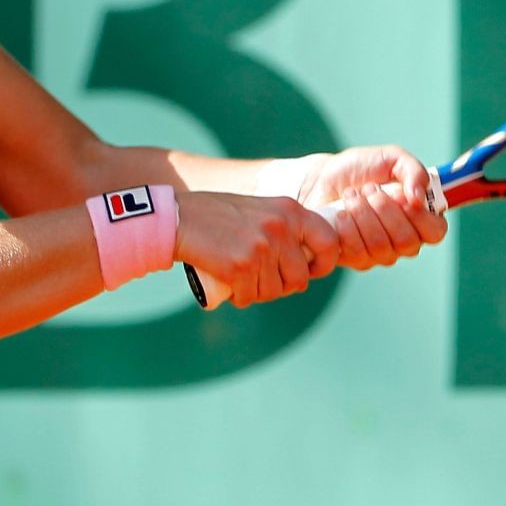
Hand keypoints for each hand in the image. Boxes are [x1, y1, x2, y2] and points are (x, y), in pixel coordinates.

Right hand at [175, 190, 339, 307]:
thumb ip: (284, 227)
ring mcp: (261, 248)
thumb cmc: (216, 215)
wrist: (177, 218)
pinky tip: (229, 284)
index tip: (309, 271)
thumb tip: (307, 262)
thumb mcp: (260, 209)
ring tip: (241, 277)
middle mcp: (280, 228)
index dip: (323, 263)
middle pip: (300, 278)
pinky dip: (239, 297)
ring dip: (258, 292)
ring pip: (274, 291)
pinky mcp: (240, 267)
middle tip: (262, 279)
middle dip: (282, 285)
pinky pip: (249, 297)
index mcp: (290, 210)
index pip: (329, 242)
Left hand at [299, 146, 447, 269]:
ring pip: (380, 247)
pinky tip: (341, 212)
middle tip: (369, 188)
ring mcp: (379, 254)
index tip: (403, 197)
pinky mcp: (354, 260)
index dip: (421, 217)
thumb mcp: (392, 158)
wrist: (321, 179)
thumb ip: (414, 171)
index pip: (435, 232)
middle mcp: (402, 242)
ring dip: (363, 214)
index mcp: (418, 218)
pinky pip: (357, 252)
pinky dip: (348, 226)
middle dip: (385, 210)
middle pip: (407, 242)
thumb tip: (419, 199)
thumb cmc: (360, 169)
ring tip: (352, 195)